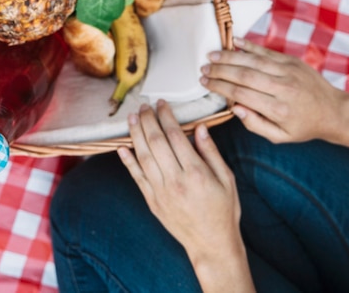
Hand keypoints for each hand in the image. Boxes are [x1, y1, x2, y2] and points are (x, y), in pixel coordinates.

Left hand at [118, 101, 245, 271]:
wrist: (212, 245)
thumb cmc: (223, 210)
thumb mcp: (226, 179)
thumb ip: (211, 152)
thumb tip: (199, 128)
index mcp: (196, 173)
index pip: (175, 135)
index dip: (166, 116)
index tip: (162, 104)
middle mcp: (175, 181)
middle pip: (156, 142)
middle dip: (148, 120)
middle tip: (144, 106)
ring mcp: (161, 192)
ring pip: (143, 156)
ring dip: (135, 134)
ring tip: (131, 118)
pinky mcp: (152, 201)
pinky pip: (136, 177)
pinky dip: (128, 161)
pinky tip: (122, 147)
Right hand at [201, 38, 348, 142]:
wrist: (334, 111)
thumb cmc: (303, 126)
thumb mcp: (280, 137)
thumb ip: (255, 125)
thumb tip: (235, 109)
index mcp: (278, 109)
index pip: (240, 94)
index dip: (219, 87)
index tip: (204, 83)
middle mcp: (282, 88)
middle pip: (243, 75)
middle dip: (219, 71)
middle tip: (203, 69)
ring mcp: (288, 72)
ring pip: (252, 61)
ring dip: (229, 56)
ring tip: (211, 55)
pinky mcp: (291, 61)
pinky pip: (266, 51)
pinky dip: (248, 45)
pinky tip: (232, 41)